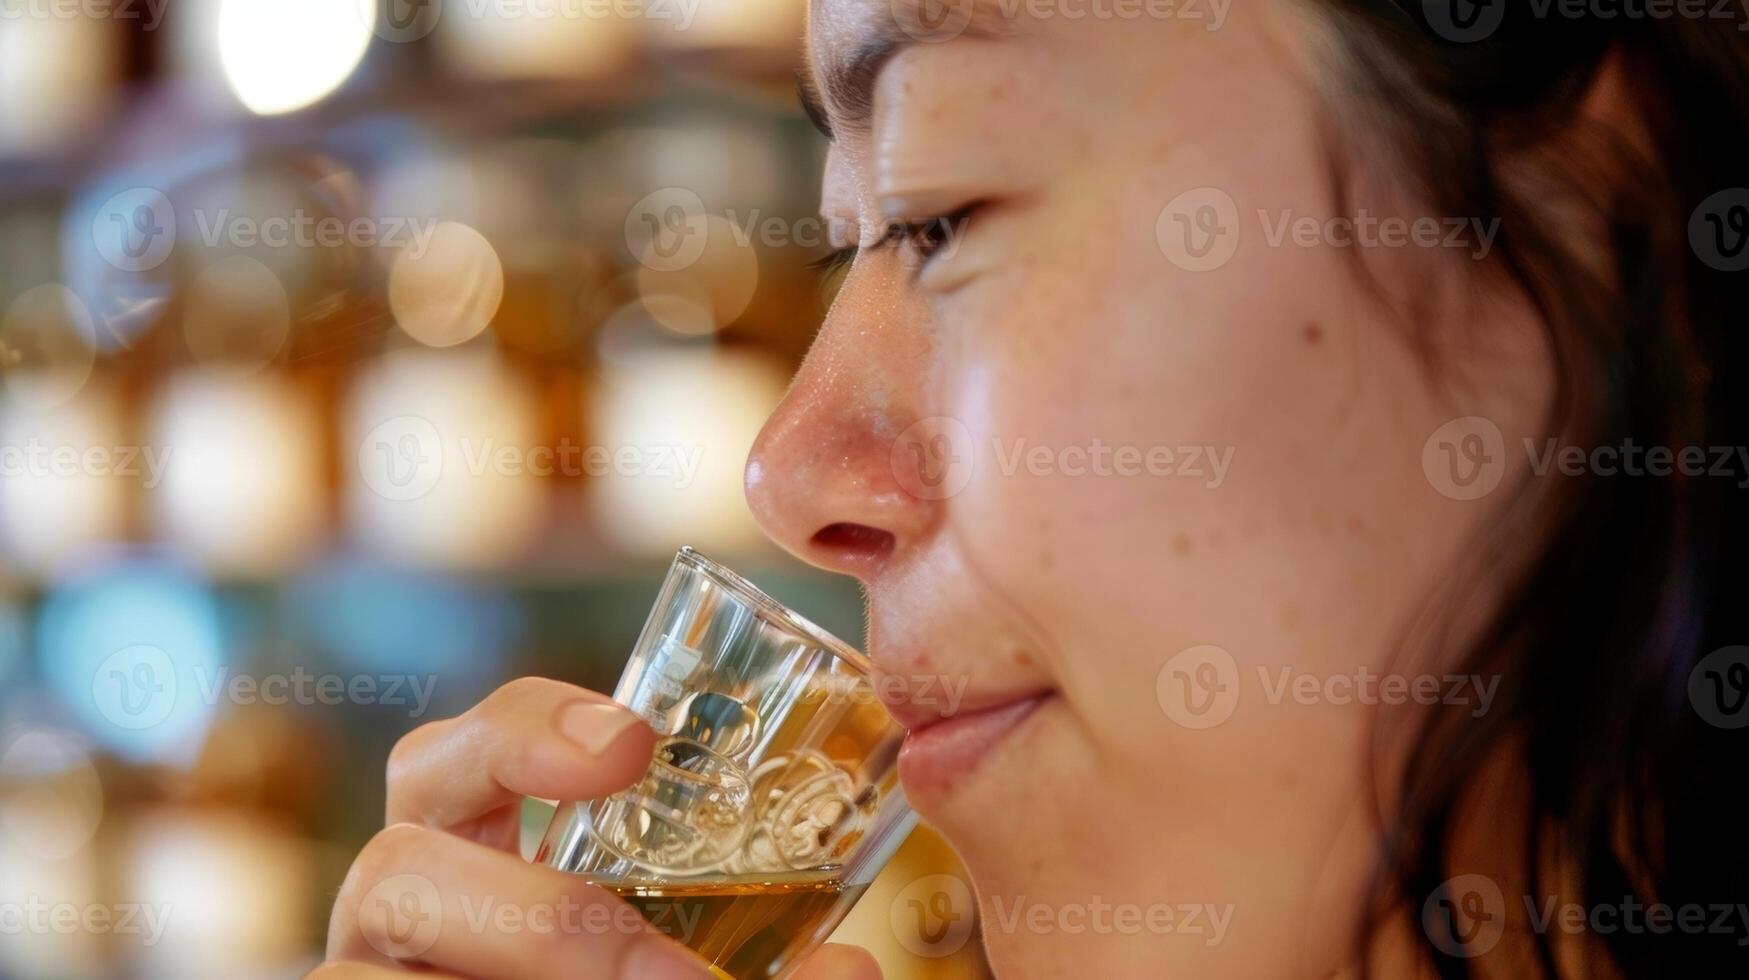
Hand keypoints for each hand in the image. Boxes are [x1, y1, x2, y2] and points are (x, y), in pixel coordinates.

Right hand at [313, 677, 880, 979]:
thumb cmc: (622, 970)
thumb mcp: (681, 953)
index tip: (632, 744)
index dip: (527, 732)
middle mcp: (394, 918)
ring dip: (537, 976)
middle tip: (676, 979)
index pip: (456, 754)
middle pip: (392, 866)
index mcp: (464, 854)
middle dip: (543, 923)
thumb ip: (752, 954)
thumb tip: (853, 972)